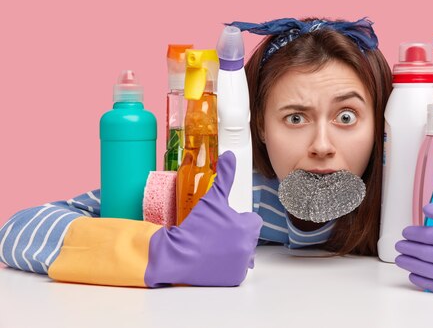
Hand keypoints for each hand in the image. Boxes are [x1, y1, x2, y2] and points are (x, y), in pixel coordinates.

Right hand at [145, 150, 262, 286]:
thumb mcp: (211, 199)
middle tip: (217, 233)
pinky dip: (229, 264)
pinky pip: (237, 267)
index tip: (225, 220)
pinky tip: (215, 259)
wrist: (177, 256)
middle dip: (236, 233)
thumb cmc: (195, 227)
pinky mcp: (235, 278)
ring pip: (244, 251)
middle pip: (248, 235)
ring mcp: (242, 264)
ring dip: (234, 248)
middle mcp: (248, 246)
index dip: (239, 218)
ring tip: (215, 245)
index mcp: (247, 227)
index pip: (253, 220)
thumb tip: (229, 156)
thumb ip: (225, 176)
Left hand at [395, 203, 432, 294]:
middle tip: (399, 246)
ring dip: (412, 265)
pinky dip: (425, 282)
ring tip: (401, 260)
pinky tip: (415, 276)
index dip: (414, 234)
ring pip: (430, 271)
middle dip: (409, 249)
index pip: (430, 236)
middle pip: (427, 254)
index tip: (406, 232)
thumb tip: (426, 209)